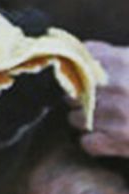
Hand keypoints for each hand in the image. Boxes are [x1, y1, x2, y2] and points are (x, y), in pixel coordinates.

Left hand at [73, 41, 128, 157]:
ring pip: (75, 119)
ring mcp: (118, 115)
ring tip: (106, 121)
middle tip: (97, 103)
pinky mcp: (121, 141)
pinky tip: (109, 139)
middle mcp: (116, 87)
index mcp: (122, 62)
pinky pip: (88, 143)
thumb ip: (112, 55)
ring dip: (85, 122)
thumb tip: (79, 49)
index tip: (81, 78)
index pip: (77, 61)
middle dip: (79, 99)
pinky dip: (95, 143)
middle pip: (71, 92)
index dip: (77, 72)